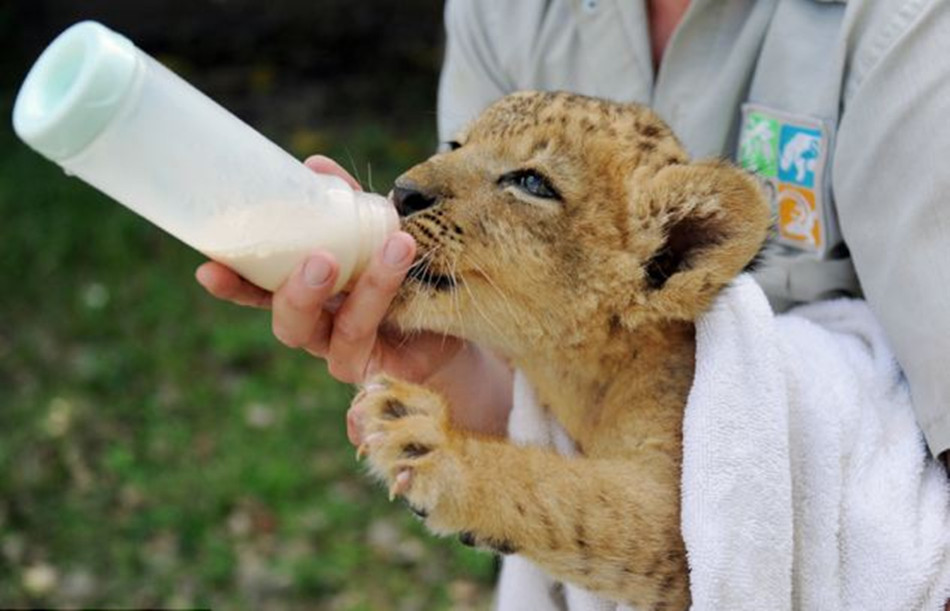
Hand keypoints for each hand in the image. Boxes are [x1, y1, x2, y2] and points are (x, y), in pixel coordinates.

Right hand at [196, 155, 512, 434]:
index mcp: (308, 298)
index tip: (208, 268)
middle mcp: (323, 331)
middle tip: (321, 259)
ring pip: (346, 335)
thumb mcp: (372, 232)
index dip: (234, 284)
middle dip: (299, 293)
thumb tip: (315, 165)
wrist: (454, 323)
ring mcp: (355, 354)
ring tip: (396, 247)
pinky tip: (408, 271)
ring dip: (369, 290)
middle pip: (293, 325)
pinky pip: (393, 348)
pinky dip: (400, 309)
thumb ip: (345, 206)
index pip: (260, 293)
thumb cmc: (401, 275)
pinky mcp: (391, 369)